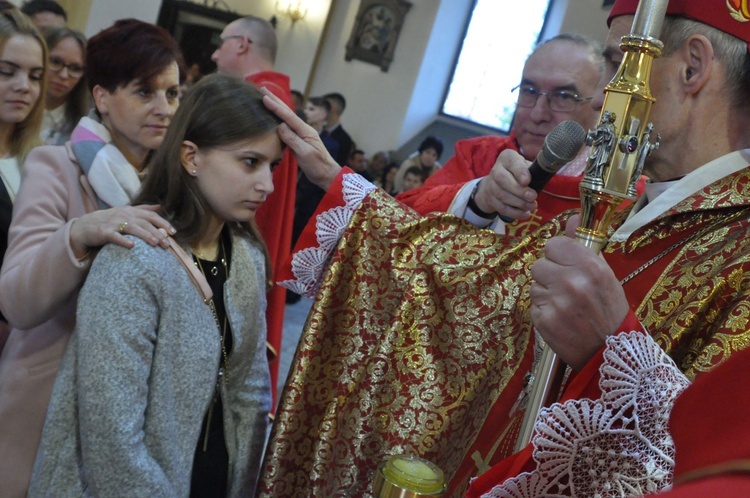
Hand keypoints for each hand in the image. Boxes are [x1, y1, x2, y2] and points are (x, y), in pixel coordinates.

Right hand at [69, 204, 175, 258]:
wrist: (83, 226)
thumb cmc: (108, 220)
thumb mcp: (125, 212)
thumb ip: (142, 209)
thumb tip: (160, 206)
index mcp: (130, 211)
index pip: (150, 215)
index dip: (163, 223)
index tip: (173, 232)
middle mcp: (123, 215)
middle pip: (144, 222)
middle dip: (158, 232)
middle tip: (168, 244)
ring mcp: (113, 223)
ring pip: (133, 228)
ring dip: (146, 236)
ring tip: (156, 244)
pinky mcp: (103, 232)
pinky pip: (114, 236)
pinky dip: (123, 240)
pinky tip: (132, 246)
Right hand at [261, 88, 339, 189]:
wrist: (326, 175)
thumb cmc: (318, 165)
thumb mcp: (305, 153)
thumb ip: (293, 139)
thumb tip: (280, 126)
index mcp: (305, 130)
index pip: (288, 116)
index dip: (275, 106)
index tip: (264, 97)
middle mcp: (303, 129)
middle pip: (287, 112)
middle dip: (275, 100)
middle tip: (262, 89)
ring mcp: (300, 135)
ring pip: (285, 118)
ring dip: (275, 108)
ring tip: (265, 99)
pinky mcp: (298, 141)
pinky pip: (285, 127)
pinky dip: (277, 120)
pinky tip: (272, 118)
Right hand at [473, 149, 538, 220]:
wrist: (496, 183)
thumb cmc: (517, 173)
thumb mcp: (525, 166)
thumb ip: (533, 170)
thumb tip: (545, 175)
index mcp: (507, 158)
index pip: (511, 162)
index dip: (519, 171)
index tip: (527, 181)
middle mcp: (496, 169)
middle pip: (503, 180)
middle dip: (519, 190)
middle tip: (533, 197)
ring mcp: (491, 185)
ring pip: (502, 195)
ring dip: (519, 203)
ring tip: (532, 206)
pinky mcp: (490, 199)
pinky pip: (501, 207)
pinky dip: (514, 213)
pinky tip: (525, 214)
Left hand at [529, 215, 628, 369]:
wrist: (611, 352)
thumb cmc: (609, 309)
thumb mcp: (604, 274)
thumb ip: (583, 245)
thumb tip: (573, 217)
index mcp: (591, 266)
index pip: (554, 244)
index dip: (559, 255)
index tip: (567, 264)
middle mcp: (572, 282)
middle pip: (539, 264)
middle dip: (549, 275)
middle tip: (566, 288)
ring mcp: (556, 302)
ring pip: (534, 285)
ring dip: (546, 293)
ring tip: (566, 305)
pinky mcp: (543, 320)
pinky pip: (534, 305)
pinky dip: (544, 311)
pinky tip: (561, 318)